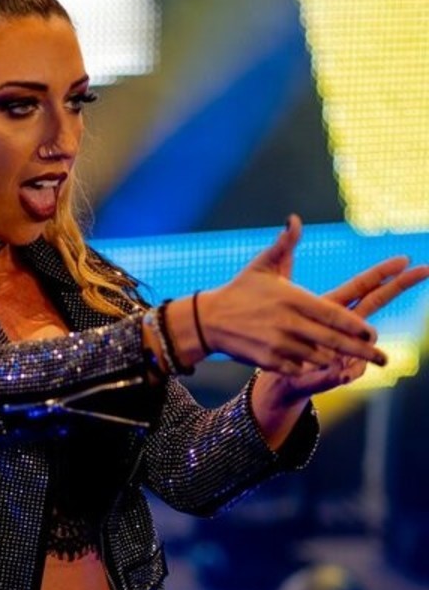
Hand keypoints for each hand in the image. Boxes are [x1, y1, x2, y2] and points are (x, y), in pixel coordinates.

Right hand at [188, 215, 389, 374]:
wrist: (208, 320)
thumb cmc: (239, 290)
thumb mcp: (262, 265)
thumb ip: (284, 244)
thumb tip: (294, 220)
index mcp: (292, 299)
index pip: (333, 315)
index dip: (356, 326)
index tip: (373, 332)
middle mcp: (288, 323)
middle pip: (333, 341)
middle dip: (360, 350)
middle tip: (382, 359)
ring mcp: (278, 344)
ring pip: (318, 357)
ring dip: (334, 359)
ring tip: (350, 360)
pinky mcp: (268, 361)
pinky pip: (298, 369)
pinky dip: (310, 368)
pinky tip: (318, 366)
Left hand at [264, 252, 428, 400]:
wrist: (273, 375)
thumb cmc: (277, 333)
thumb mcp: (277, 296)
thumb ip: (283, 259)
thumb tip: (293, 219)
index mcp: (331, 305)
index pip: (363, 284)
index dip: (383, 272)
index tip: (405, 258)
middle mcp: (343, 326)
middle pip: (377, 302)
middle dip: (400, 286)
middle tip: (426, 269)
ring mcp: (344, 348)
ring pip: (364, 343)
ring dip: (364, 346)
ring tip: (355, 356)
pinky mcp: (337, 372)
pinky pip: (346, 373)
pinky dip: (340, 374)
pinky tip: (337, 375)